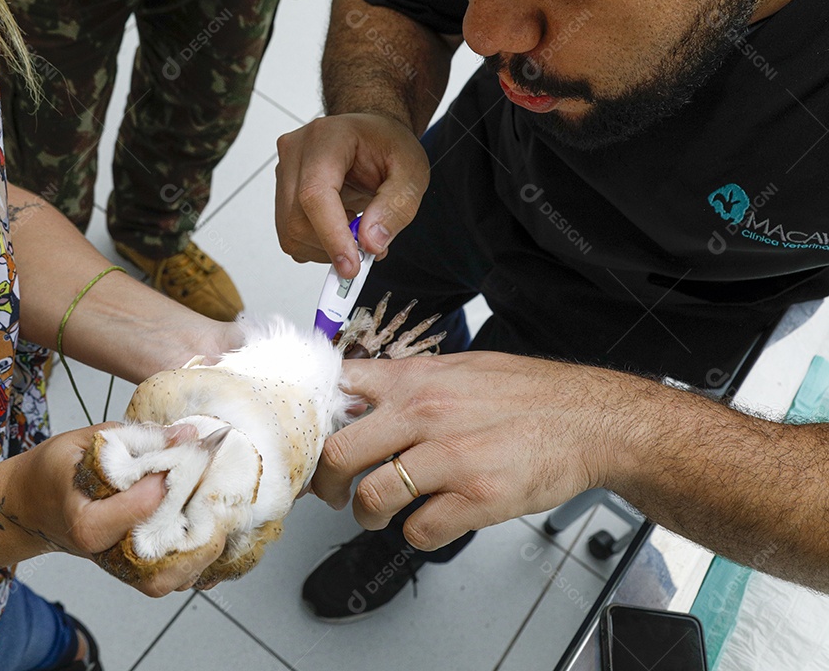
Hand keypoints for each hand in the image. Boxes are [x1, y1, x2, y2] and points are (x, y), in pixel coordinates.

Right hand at [8, 424, 223, 595]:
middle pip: (169, 551)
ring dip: (204, 542)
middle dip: (200, 517)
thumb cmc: (53, 472)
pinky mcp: (134, 572)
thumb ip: (135, 438)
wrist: (30, 506)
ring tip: (212, 503)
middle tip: (214, 481)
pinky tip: (203, 522)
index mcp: (87, 524)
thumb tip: (186, 435)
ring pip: (178, 576)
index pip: (144, 505)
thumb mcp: (85, 442)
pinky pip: (176, 576)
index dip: (175, 474)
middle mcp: (107, 553)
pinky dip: (197, 554)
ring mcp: (122, 568)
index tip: (196, 447)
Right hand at [274, 113, 429, 277]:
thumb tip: (370, 243)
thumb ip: (396, 206)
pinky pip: (291, 236)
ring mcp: (284, 172)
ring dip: (326, 248)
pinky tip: (340, 228)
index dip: (331, 236)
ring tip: (357, 230)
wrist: (371, 134)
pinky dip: (317, 246)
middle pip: (297, 219)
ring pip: (291, 234)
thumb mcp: (412, 172)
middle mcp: (296, 151)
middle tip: (368, 248)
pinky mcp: (281, 193)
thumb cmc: (388, 145)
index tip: (351, 266)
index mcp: (327, 138)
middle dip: (332, 247)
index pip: (315, 194)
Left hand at [312, 353, 613, 550]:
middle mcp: (425, 414)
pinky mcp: (476, 499)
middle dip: (326, 482)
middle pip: (340, 453)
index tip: (311, 438)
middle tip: (330, 493)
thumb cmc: (530, 394)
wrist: (590, 420)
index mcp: (416, 379)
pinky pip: (419, 530)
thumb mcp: (462, 367)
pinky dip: (417, 533)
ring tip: (377, 514)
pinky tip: (428, 522)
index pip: (339, 389)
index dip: (316, 418)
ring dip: (367, 514)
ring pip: (372, 498)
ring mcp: (450, 457)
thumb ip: (412, 382)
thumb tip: (365, 395)